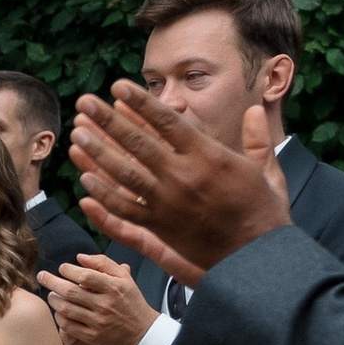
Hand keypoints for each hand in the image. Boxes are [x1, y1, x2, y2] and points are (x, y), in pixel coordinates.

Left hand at [43, 254, 157, 344]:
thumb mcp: (124, 278)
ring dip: (54, 299)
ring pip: (66, 309)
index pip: (84, 276)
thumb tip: (79, 257)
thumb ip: (103, 263)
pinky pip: (68, 326)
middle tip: (42, 276)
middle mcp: (105, 305)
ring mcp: (98, 322)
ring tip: (51, 294)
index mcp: (114, 288)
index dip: (68, 270)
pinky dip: (59, 317)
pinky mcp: (93, 336)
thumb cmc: (131, 301)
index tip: (62, 268)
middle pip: (70, 292)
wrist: (142, 331)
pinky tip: (58, 310)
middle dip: (52, 282)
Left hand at [70, 83, 290, 282]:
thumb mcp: (266, 172)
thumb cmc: (264, 213)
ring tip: (77, 133)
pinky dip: (104, 195)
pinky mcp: (160, 230)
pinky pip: (125, 210)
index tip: (118, 86)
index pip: (166, 122)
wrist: (257, 258)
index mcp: (208, 156)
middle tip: (85, 102)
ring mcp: (168, 204)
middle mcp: (184, 176)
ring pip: (124, 174)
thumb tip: (255, 108)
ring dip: (98, 151)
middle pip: (137, 142)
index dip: (140, 102)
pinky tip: (85, 180)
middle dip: (107, 120)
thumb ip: (256, 139)